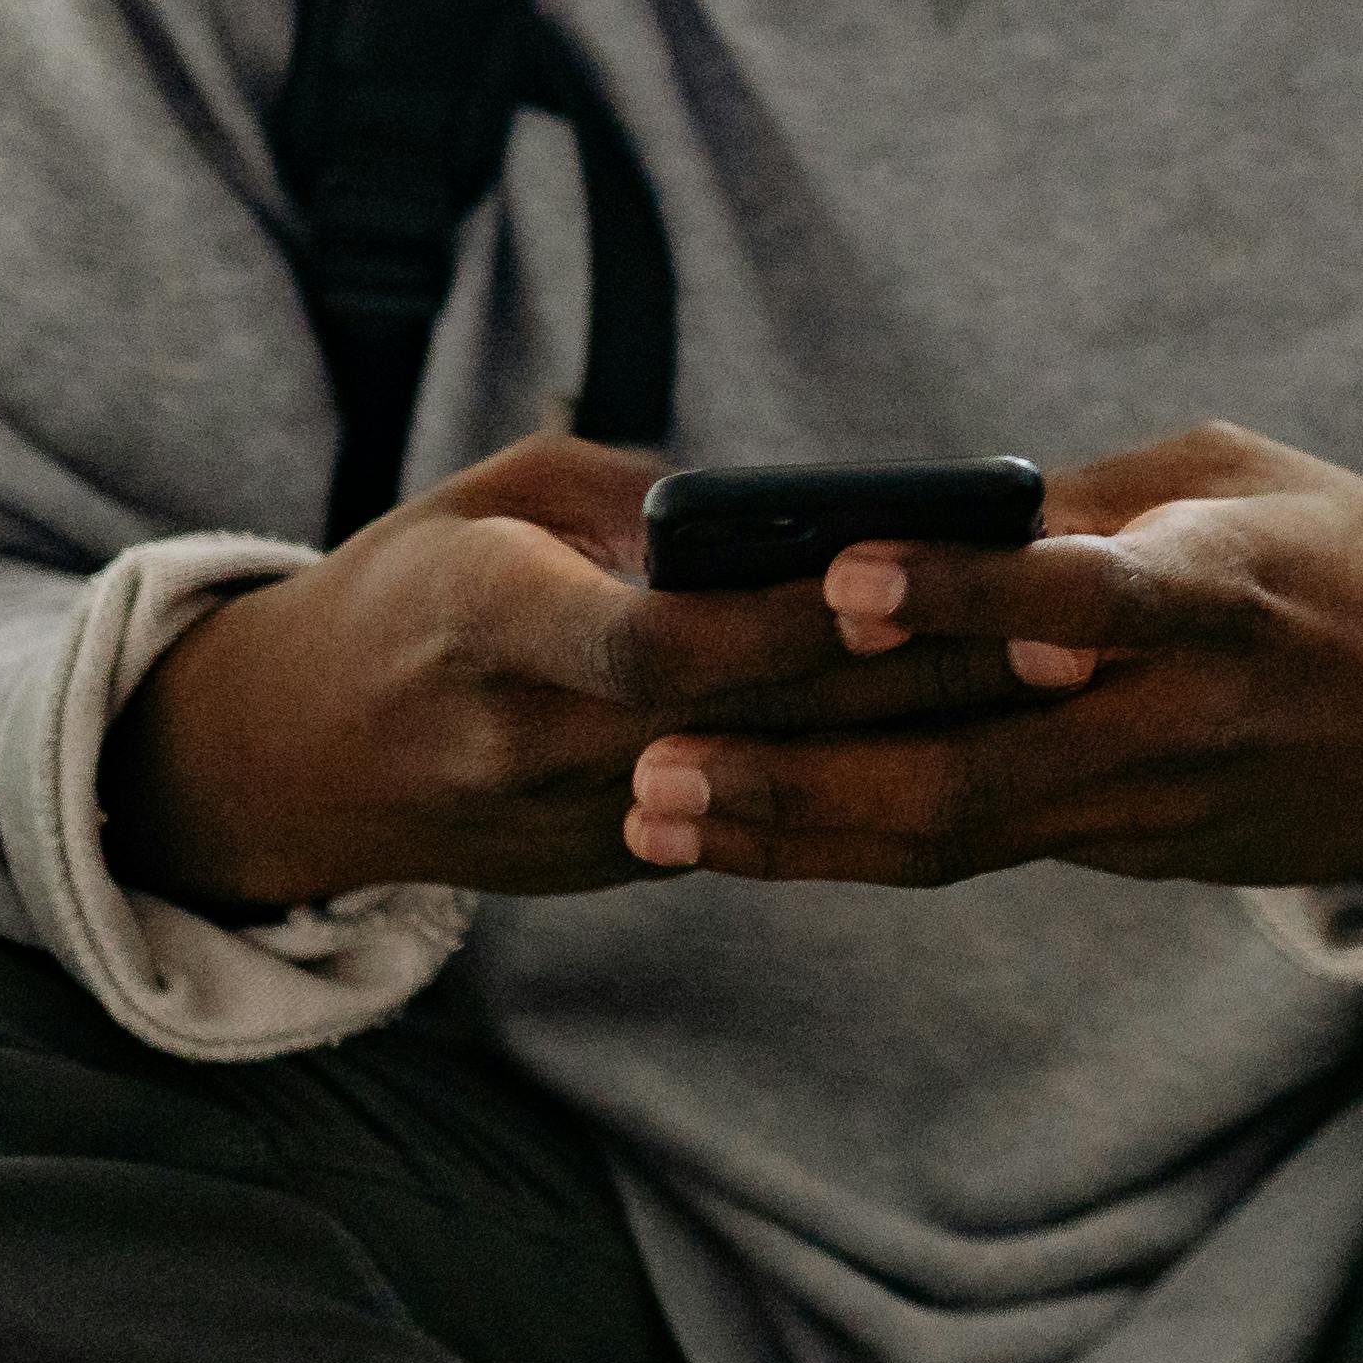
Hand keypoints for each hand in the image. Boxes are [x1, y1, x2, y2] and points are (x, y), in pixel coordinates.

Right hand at [102, 439, 1053, 910]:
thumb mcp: (496, 499)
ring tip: (1062, 683)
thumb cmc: (414, 584)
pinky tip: (989, 735)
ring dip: (921, 736)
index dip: (784, 626)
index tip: (905, 581)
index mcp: (488, 623)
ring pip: (780, 778)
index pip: (655, 646)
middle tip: (1067, 633)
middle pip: (756, 721)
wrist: (295, 759)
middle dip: (915, 684)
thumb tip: (793, 513)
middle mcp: (534, 740)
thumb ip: (635, 500)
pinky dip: (867, 774)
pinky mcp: (623, 863)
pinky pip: (762, 813)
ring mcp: (580, 822)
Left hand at [624, 423, 1362, 891]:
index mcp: (1226, 589)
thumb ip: (1087, 503)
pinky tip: (733, 829)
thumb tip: (923, 520)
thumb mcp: (1239, 478)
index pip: (1087, 597)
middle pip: (981, 768)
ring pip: (956, 836)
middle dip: (809, 771)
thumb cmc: (1340, 559)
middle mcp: (1182, 716)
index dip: (965, 593)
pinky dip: (849, 840)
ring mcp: (1155, 803)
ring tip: (657, 811)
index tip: (842, 579)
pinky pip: (976, 849)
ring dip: (796, 831)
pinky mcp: (1135, 849)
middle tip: (658, 757)